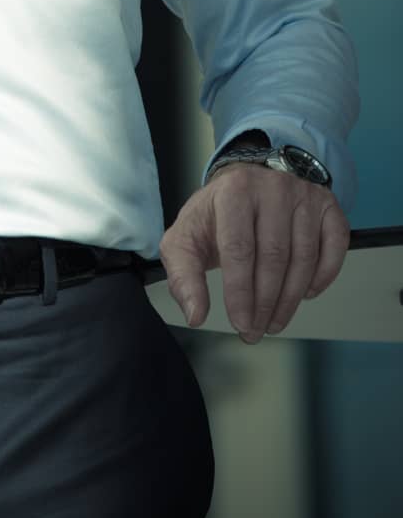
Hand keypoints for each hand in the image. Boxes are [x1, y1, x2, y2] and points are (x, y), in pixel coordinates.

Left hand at [158, 162, 350, 340]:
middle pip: (274, 257)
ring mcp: (303, 194)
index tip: (241, 323)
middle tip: (257, 330)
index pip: (239, 249)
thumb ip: (183, 277)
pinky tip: (306, 294)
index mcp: (234, 191)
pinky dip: (323, 276)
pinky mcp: (327, 205)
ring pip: (304, 257)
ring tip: (275, 321)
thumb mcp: (185, 239)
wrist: (244, 186)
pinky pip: (334, 247)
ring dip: (291, 299)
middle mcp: (272, 187)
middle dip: (265, 303)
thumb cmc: (215, 216)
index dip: (240, 292)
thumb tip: (196, 314)